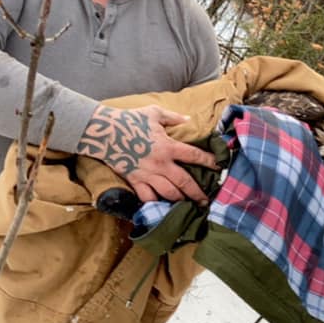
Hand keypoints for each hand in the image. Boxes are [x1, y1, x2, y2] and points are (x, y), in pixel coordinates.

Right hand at [77, 104, 217, 204]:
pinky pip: (147, 197)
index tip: (218, 167)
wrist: (105, 133)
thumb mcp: (154, 113)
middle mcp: (161, 164)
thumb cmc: (130, 120)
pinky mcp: (135, 181)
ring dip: (180, 200)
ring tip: (188, 206)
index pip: (194, 156)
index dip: (208, 161)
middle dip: (197, 192)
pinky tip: (162, 209)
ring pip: (168, 193)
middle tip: (205, 200)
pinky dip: (155, 204)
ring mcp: (147, 174)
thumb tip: (188, 119)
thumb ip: (173, 117)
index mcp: (168, 146)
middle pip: (184, 182)